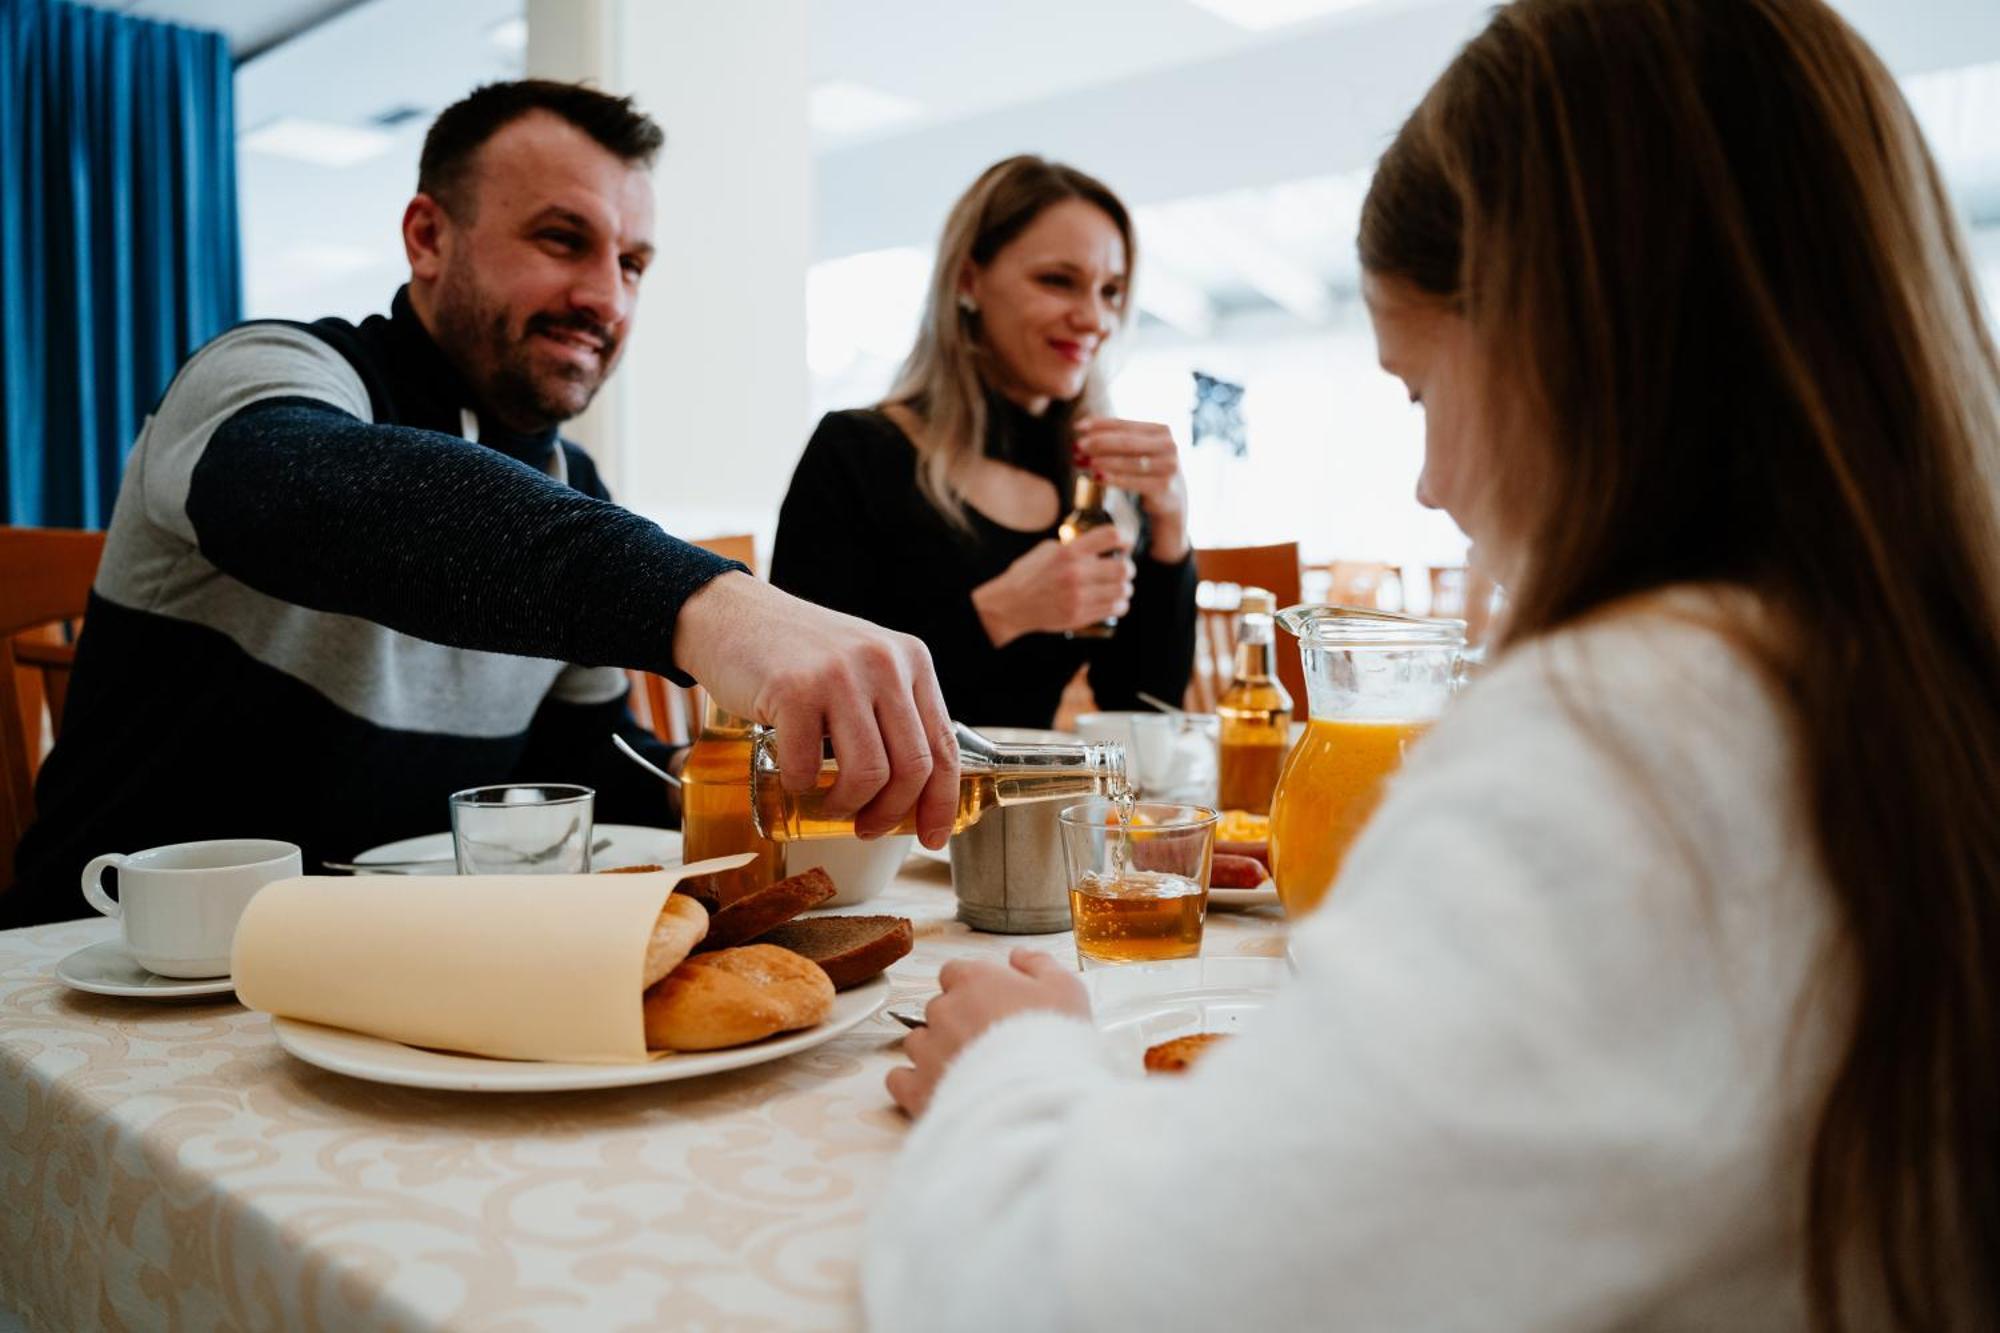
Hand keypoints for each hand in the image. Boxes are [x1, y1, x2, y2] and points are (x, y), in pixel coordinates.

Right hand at [672, 572, 958, 846]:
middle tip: (868, 828)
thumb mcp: (864, 667)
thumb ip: (893, 712)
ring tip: (830, 804)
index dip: (942, 801)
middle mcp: (884, 662)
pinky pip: (808, 767)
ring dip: (848, 806)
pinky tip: (793, 775)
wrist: (731, 614)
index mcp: (911, 659)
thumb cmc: (797, 654)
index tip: (933, 836)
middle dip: (892, 814)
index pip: (944, 746)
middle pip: (913, 768)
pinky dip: (799, 786)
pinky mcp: (794, 690)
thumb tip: (917, 792)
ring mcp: (839, 675)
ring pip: (868, 775)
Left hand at [886, 949, 1089, 1117]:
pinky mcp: (917, 1088)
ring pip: (917, 1041)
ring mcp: (926, 1049)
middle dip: (956, 1022)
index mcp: (974, 980)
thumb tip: (1018, 955)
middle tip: (988, 1044)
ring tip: (968, 1070)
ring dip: (935, 1051)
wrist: (1038, 1097)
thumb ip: (1039, 964)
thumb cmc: (1054, 1039)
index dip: (971, 989)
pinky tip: (938, 1088)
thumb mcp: (1066, 989)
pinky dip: (913, 1082)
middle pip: (937, 1008)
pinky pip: (899, 1078)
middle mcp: (943, 1009)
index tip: (991, 1006)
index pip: (954, 972)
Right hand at [970, 525, 1134, 646]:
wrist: (1011, 605)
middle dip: (1128, 569)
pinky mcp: (1079, 615)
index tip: (1125, 544)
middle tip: (1124, 570)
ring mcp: (1079, 596)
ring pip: (1122, 590)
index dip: (1124, 539)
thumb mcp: (1047, 550)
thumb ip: (1073, 546)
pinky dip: (1119, 604)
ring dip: (1125, 588)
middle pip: (1123, 568)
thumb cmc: (1028, 575)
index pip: (1111, 536)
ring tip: (1119, 588)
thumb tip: (1098, 545)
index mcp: (1069, 552)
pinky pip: (1114, 609)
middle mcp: (1076, 573)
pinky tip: (1113, 601)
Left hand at [1073, 417, 1189, 561]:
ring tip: (1082, 462)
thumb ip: (1114, 439)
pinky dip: (1114, 479)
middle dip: (1099, 443)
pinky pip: (1134, 482)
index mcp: (1161, 430)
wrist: (1171, 498)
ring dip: (1102, 461)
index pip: (1125, 424)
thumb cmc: (1147, 469)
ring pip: (1129, 462)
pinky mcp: (1164, 487)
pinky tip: (1096, 477)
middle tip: (1077, 446)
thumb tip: (1080, 430)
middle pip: (1127, 442)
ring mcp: (1169, 467)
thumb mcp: (1135, 450)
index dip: (1100, 424)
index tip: (1077, 427)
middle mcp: (1169, 446)